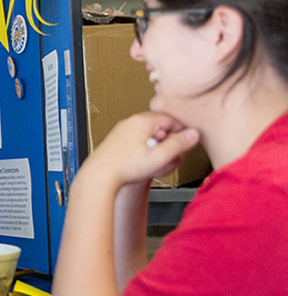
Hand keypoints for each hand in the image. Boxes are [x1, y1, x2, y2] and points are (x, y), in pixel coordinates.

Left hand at [85, 111, 199, 187]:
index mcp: (142, 121)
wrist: (100, 175)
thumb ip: (179, 144)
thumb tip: (194, 134)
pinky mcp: (117, 140)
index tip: (184, 146)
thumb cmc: (126, 167)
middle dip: (167, 142)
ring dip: (156, 148)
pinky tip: (142, 164)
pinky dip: (144, 151)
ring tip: (155, 163)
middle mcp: (131, 122)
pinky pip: (137, 141)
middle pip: (160, 127)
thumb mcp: (160, 157)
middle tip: (169, 157)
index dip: (181, 134)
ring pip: (148, 135)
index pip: (171, 120)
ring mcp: (122, 130)